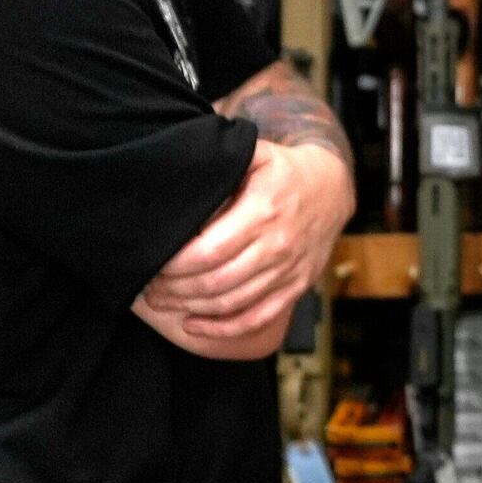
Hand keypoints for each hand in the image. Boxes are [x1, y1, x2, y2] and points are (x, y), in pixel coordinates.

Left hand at [137, 138, 352, 358]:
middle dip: (175, 289)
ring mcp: (289, 270)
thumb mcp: (255, 153)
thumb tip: (176, 168)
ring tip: (162, 300)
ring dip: (191, 307)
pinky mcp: (295, 287)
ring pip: (232, 302)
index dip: (175, 264)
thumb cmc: (282, 171)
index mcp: (264, 210)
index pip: (209, 250)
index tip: (152, 262)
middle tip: (149, 286)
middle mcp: (278, 244)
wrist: (332, 189)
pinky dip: (222, 329)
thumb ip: (219, 160)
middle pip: (217, 281)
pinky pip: (257, 318)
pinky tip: (193, 325)